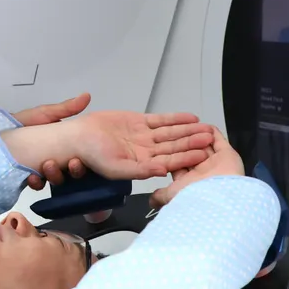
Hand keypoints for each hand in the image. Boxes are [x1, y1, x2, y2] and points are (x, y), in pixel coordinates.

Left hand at [14, 93, 92, 189]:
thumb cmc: (25, 122)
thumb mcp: (46, 114)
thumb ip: (66, 108)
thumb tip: (87, 95)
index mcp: (64, 150)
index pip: (79, 161)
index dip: (81, 164)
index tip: (78, 160)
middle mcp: (57, 162)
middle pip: (71, 174)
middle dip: (73, 171)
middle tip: (70, 163)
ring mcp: (42, 171)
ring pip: (54, 180)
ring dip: (54, 176)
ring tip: (47, 165)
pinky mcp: (28, 177)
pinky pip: (35, 184)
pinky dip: (35, 182)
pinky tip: (31, 176)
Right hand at [71, 110, 214, 182]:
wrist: (78, 137)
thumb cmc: (92, 156)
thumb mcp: (116, 168)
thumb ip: (140, 170)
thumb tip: (162, 171)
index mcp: (143, 165)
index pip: (170, 161)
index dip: (186, 157)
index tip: (202, 154)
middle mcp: (146, 151)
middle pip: (174, 146)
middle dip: (192, 141)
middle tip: (210, 137)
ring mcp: (144, 136)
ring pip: (171, 133)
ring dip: (187, 130)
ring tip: (205, 127)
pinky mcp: (139, 122)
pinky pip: (161, 120)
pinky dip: (175, 118)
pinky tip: (189, 117)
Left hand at [148, 126, 243, 208]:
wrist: (219, 195)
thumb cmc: (194, 197)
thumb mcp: (171, 196)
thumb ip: (160, 196)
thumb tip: (151, 202)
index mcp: (187, 181)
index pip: (176, 164)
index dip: (169, 154)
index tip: (162, 144)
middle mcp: (201, 172)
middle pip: (189, 152)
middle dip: (184, 142)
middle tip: (176, 130)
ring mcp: (215, 164)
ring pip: (203, 145)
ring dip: (197, 135)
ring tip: (191, 124)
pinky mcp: (227, 155)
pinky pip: (218, 141)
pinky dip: (212, 133)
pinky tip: (205, 126)